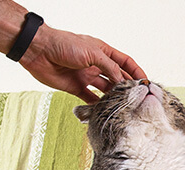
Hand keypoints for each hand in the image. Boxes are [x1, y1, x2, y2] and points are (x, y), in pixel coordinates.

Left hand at [20, 26, 145, 102]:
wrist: (38, 50)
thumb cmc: (64, 44)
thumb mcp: (92, 53)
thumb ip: (109, 67)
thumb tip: (122, 80)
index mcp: (102, 52)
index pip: (125, 62)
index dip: (136, 71)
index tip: (145, 82)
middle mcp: (96, 64)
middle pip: (117, 77)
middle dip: (127, 86)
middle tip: (136, 97)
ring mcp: (86, 76)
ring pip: (105, 89)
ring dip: (114, 97)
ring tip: (123, 106)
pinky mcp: (76, 87)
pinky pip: (90, 99)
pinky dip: (97, 105)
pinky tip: (104, 110)